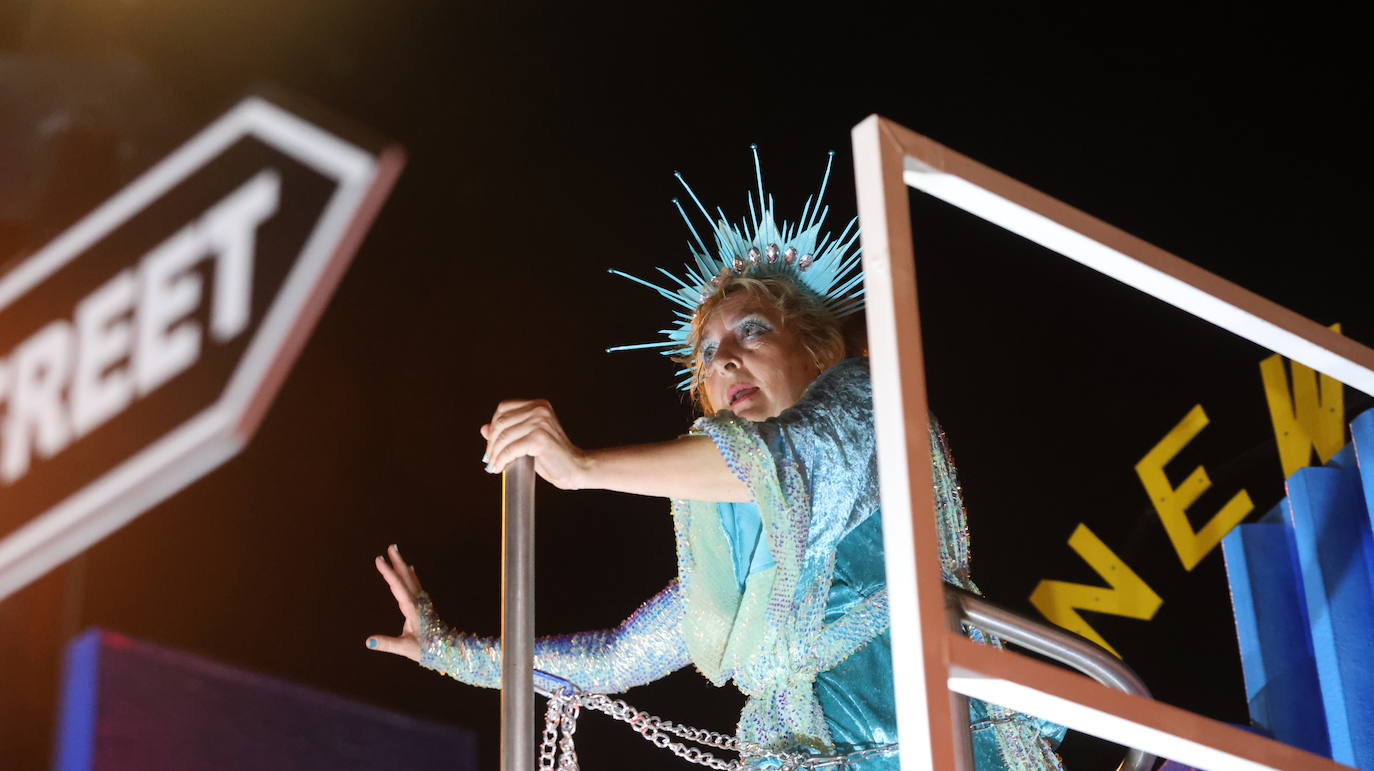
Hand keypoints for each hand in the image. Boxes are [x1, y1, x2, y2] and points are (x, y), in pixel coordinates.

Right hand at [366, 544, 421, 660]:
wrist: (446, 649)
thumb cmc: (426, 649)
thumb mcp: (405, 647)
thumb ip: (387, 643)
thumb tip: (368, 642)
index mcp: (412, 608)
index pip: (397, 586)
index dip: (388, 572)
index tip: (379, 559)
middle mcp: (418, 601)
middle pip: (406, 577)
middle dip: (398, 561)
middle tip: (391, 546)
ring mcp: (422, 601)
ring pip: (411, 579)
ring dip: (403, 565)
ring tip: (396, 552)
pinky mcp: (424, 604)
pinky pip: (415, 584)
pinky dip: (410, 574)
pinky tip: (410, 569)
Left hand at [481, 398, 588, 488]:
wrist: (575, 468)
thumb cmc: (552, 456)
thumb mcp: (527, 440)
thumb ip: (508, 432)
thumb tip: (483, 428)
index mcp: (538, 405)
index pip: (503, 409)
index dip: (493, 427)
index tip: (490, 445)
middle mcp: (539, 409)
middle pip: (501, 423)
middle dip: (491, 443)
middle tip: (489, 459)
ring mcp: (540, 422)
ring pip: (504, 437)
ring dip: (495, 454)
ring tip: (493, 466)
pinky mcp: (539, 438)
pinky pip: (510, 449)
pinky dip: (502, 460)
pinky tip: (500, 468)